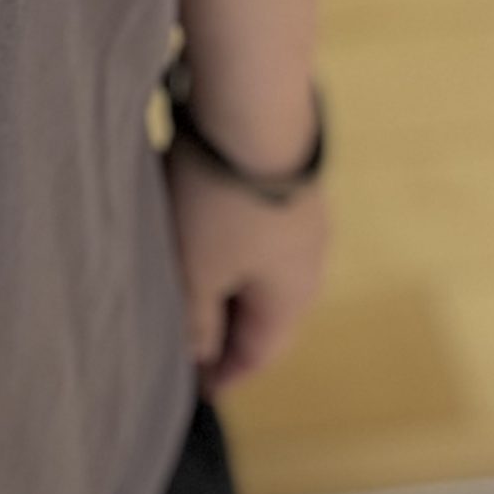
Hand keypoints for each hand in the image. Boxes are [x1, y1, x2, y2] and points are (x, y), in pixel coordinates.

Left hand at [165, 140, 329, 394]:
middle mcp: (308, 262)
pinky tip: (198, 221)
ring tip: (185, 279)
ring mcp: (302, 215)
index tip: (198, 389)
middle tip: (187, 338)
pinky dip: (227, 238)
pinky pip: (256, 226)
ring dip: (225, 278)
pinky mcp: (285, 175)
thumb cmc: (222, 202)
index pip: (260, 354)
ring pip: (259, 264)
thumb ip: (196, 317)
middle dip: (227, 327)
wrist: (254, 105)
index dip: (226, 374)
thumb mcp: (196, 269)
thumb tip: (199, 354)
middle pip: (264, 310)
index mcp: (291, 299)